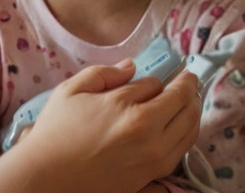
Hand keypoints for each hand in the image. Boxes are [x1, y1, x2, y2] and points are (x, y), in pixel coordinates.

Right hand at [0, 60, 200, 192]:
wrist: (50, 176)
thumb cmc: (56, 131)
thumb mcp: (70, 91)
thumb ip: (103, 73)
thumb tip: (132, 67)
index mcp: (126, 108)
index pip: (156, 85)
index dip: (157, 77)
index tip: (161, 73)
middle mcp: (148, 132)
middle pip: (184, 104)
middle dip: (190, 88)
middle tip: (189, 80)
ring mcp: (154, 157)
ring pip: (190, 128)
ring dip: (194, 110)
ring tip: (190, 100)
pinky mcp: (154, 174)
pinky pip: (184, 150)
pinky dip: (189, 133)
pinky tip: (182, 126)